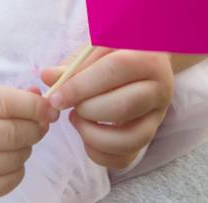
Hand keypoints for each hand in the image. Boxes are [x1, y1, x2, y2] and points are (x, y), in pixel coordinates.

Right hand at [0, 84, 57, 201]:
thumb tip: (39, 101)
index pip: (5, 104)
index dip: (33, 105)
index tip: (47, 106)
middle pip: (12, 134)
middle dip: (35, 127)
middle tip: (39, 123)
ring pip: (14, 160)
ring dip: (26, 149)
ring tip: (17, 141)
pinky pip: (6, 184)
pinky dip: (16, 170)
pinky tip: (8, 160)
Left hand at [39, 48, 181, 170]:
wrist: (146, 60)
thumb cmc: (118, 51)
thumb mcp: (98, 49)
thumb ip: (74, 64)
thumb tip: (48, 77)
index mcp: (147, 58)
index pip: (114, 71)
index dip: (81, 86)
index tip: (56, 98)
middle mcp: (159, 89)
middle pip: (122, 107)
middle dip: (87, 111)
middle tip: (69, 106)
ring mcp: (157, 117)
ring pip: (129, 139)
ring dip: (94, 136)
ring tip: (77, 120)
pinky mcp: (149, 136)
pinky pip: (127, 157)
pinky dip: (101, 155)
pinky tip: (86, 137)